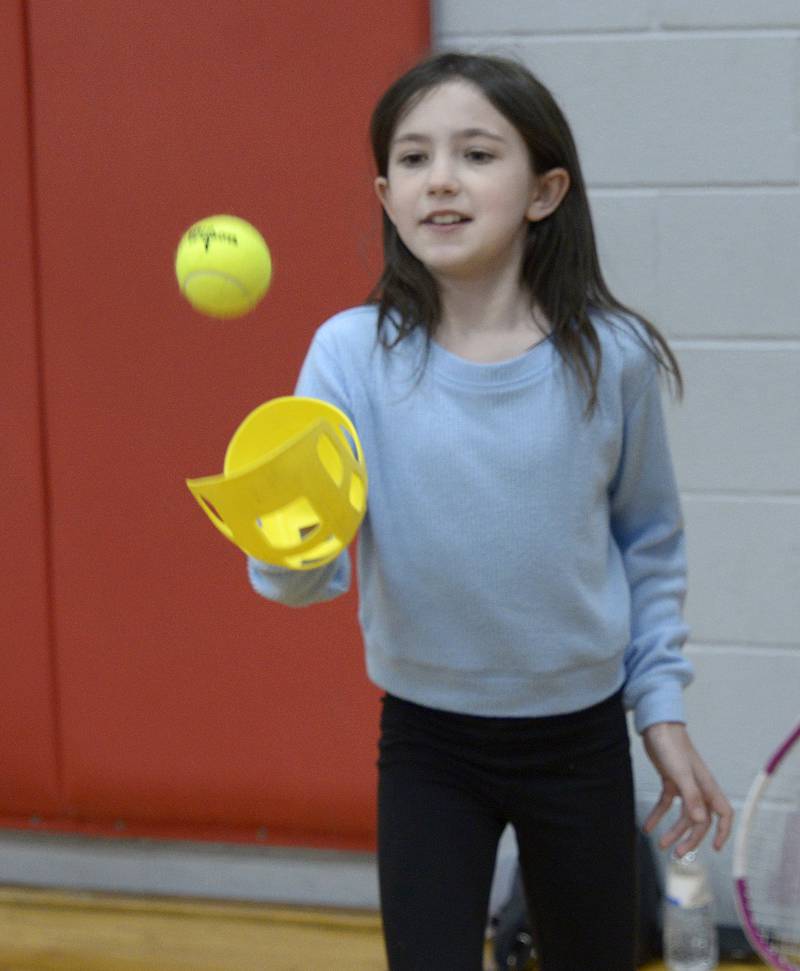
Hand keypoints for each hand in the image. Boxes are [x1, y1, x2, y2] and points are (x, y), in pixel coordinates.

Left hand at [641, 721, 732, 854]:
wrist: (656, 724)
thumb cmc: (671, 745)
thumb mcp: (680, 773)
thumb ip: (691, 797)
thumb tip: (700, 822)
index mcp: (706, 786)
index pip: (723, 813)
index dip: (723, 832)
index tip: (715, 849)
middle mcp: (698, 787)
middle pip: (700, 820)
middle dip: (690, 838)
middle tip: (677, 853)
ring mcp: (684, 784)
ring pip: (683, 815)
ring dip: (673, 830)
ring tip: (660, 845)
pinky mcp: (669, 779)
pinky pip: (666, 803)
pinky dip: (658, 815)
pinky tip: (648, 827)